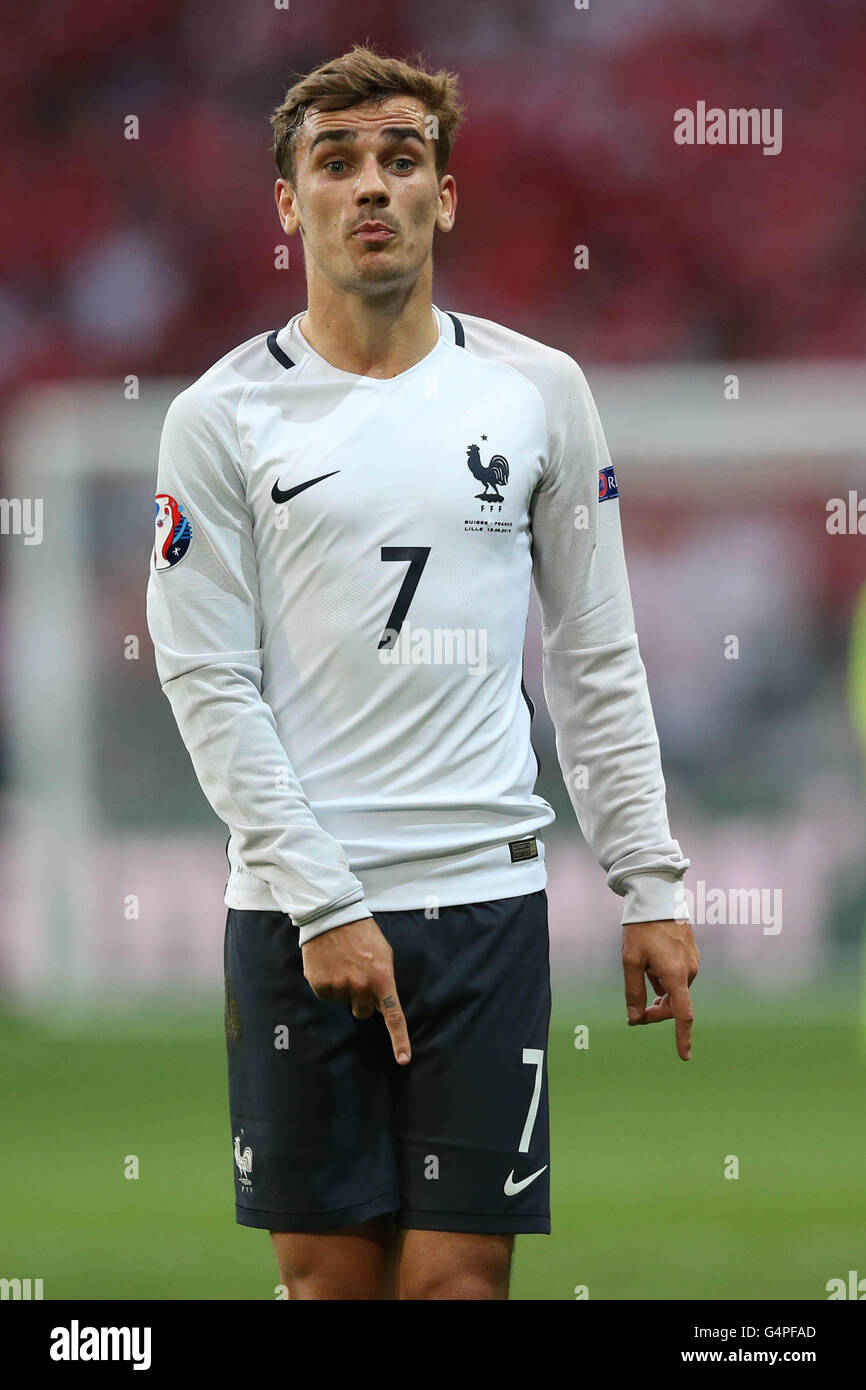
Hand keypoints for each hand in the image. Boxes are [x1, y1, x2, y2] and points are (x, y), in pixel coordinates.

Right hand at [301, 916, 410, 1065]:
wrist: (332, 916)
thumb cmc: (363, 934)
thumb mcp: (384, 953)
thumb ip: (384, 980)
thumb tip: (379, 1003)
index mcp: (382, 979)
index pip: (393, 1017)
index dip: (400, 1041)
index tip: (403, 1060)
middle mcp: (360, 987)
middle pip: (363, 1011)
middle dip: (362, 999)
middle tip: (358, 975)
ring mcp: (339, 988)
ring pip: (344, 1001)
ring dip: (344, 987)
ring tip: (342, 962)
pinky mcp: (320, 986)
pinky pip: (327, 994)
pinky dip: (328, 983)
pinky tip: (329, 964)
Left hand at [621, 919, 699, 1060]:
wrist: (657, 897)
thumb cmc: (641, 929)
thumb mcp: (631, 961)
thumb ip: (634, 992)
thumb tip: (635, 1018)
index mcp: (676, 974)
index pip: (682, 1014)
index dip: (682, 1037)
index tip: (684, 1056)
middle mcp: (690, 970)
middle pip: (675, 1003)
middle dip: (657, 1010)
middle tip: (637, 1013)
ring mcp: (693, 961)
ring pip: (675, 988)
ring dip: (659, 991)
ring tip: (643, 972)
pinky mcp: (692, 954)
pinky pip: (679, 975)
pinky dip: (665, 978)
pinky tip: (652, 964)